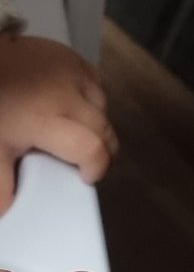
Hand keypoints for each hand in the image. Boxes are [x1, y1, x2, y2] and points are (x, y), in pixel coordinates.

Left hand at [0, 35, 117, 211]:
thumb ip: (2, 185)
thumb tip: (9, 215)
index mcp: (47, 120)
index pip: (93, 149)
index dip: (96, 168)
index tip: (84, 177)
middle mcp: (67, 94)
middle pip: (105, 131)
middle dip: (100, 152)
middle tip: (81, 161)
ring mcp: (73, 71)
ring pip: (102, 108)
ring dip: (95, 125)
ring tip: (74, 132)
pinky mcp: (73, 56)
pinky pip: (94, 85)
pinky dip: (88, 100)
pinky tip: (70, 106)